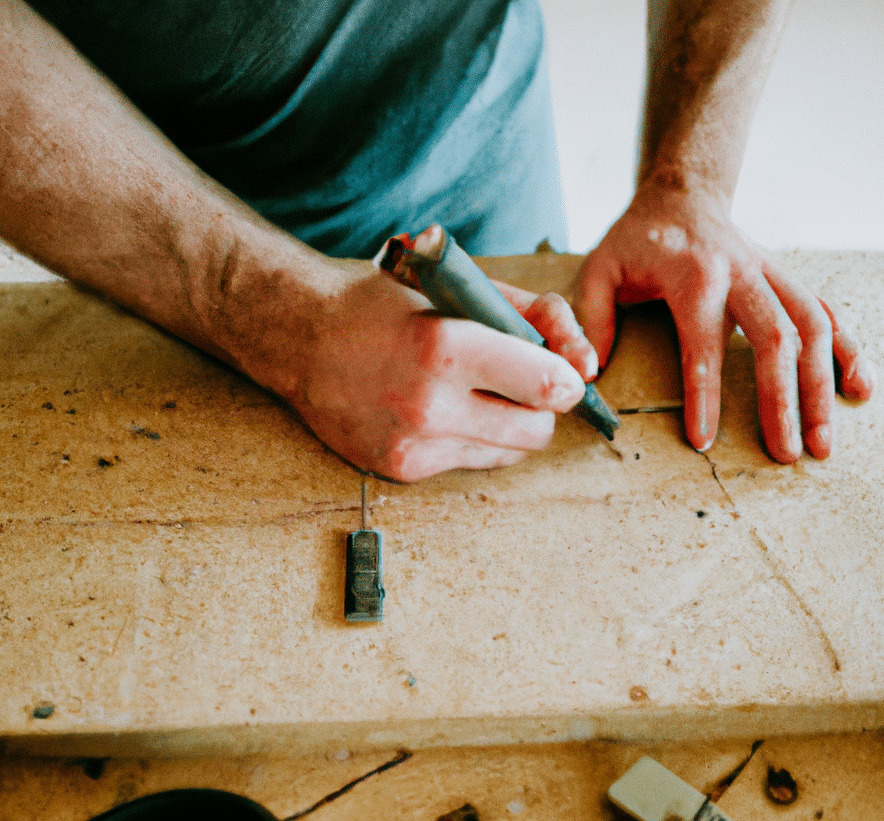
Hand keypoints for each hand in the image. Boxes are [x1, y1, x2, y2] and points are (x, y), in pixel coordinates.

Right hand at [247, 259, 587, 482]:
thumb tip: (584, 361)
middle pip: (536, 432)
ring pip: (506, 454)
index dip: (565, 380)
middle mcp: (430, 405)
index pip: (547, 386)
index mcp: (446, 346)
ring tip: (475, 394)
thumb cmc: (383, 305)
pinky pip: (467, 463)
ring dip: (507, 426)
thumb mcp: (460, 288)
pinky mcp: (401, 470)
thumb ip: (530, 315)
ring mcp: (413, 444)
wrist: (299, 338)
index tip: (561, 372)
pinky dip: (469, 439)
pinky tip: (440, 411)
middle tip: (518, 384)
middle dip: (539, 408)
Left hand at [575, 180, 872, 461]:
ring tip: (823, 439)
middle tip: (787, 453)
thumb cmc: (636, 239)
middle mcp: (741, 273)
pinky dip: (845, 349)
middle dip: (784, 400)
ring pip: (812, 328)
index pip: (702, 344)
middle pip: (776, 339)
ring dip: (822, 385)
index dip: (704, 395)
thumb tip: (592, 373)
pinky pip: (825, 313)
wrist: (680, 193)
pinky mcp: (785, 279)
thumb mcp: (600, 270)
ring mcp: (770, 274)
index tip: (704, 439)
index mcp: (693, 274)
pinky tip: (857, 387)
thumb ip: (593, 320)